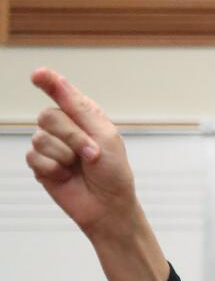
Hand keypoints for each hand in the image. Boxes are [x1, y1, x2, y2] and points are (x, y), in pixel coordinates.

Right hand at [26, 68, 138, 239]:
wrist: (108, 206)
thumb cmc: (113, 173)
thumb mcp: (105, 136)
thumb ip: (80, 108)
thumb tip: (57, 81)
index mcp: (84, 117)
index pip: (61, 92)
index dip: (49, 82)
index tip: (38, 75)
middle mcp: (64, 128)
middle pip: (48, 116)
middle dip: (72, 137)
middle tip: (91, 154)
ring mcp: (50, 146)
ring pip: (40, 138)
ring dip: (66, 155)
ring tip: (80, 167)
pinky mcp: (40, 164)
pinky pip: (34, 157)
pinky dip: (53, 168)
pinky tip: (65, 176)